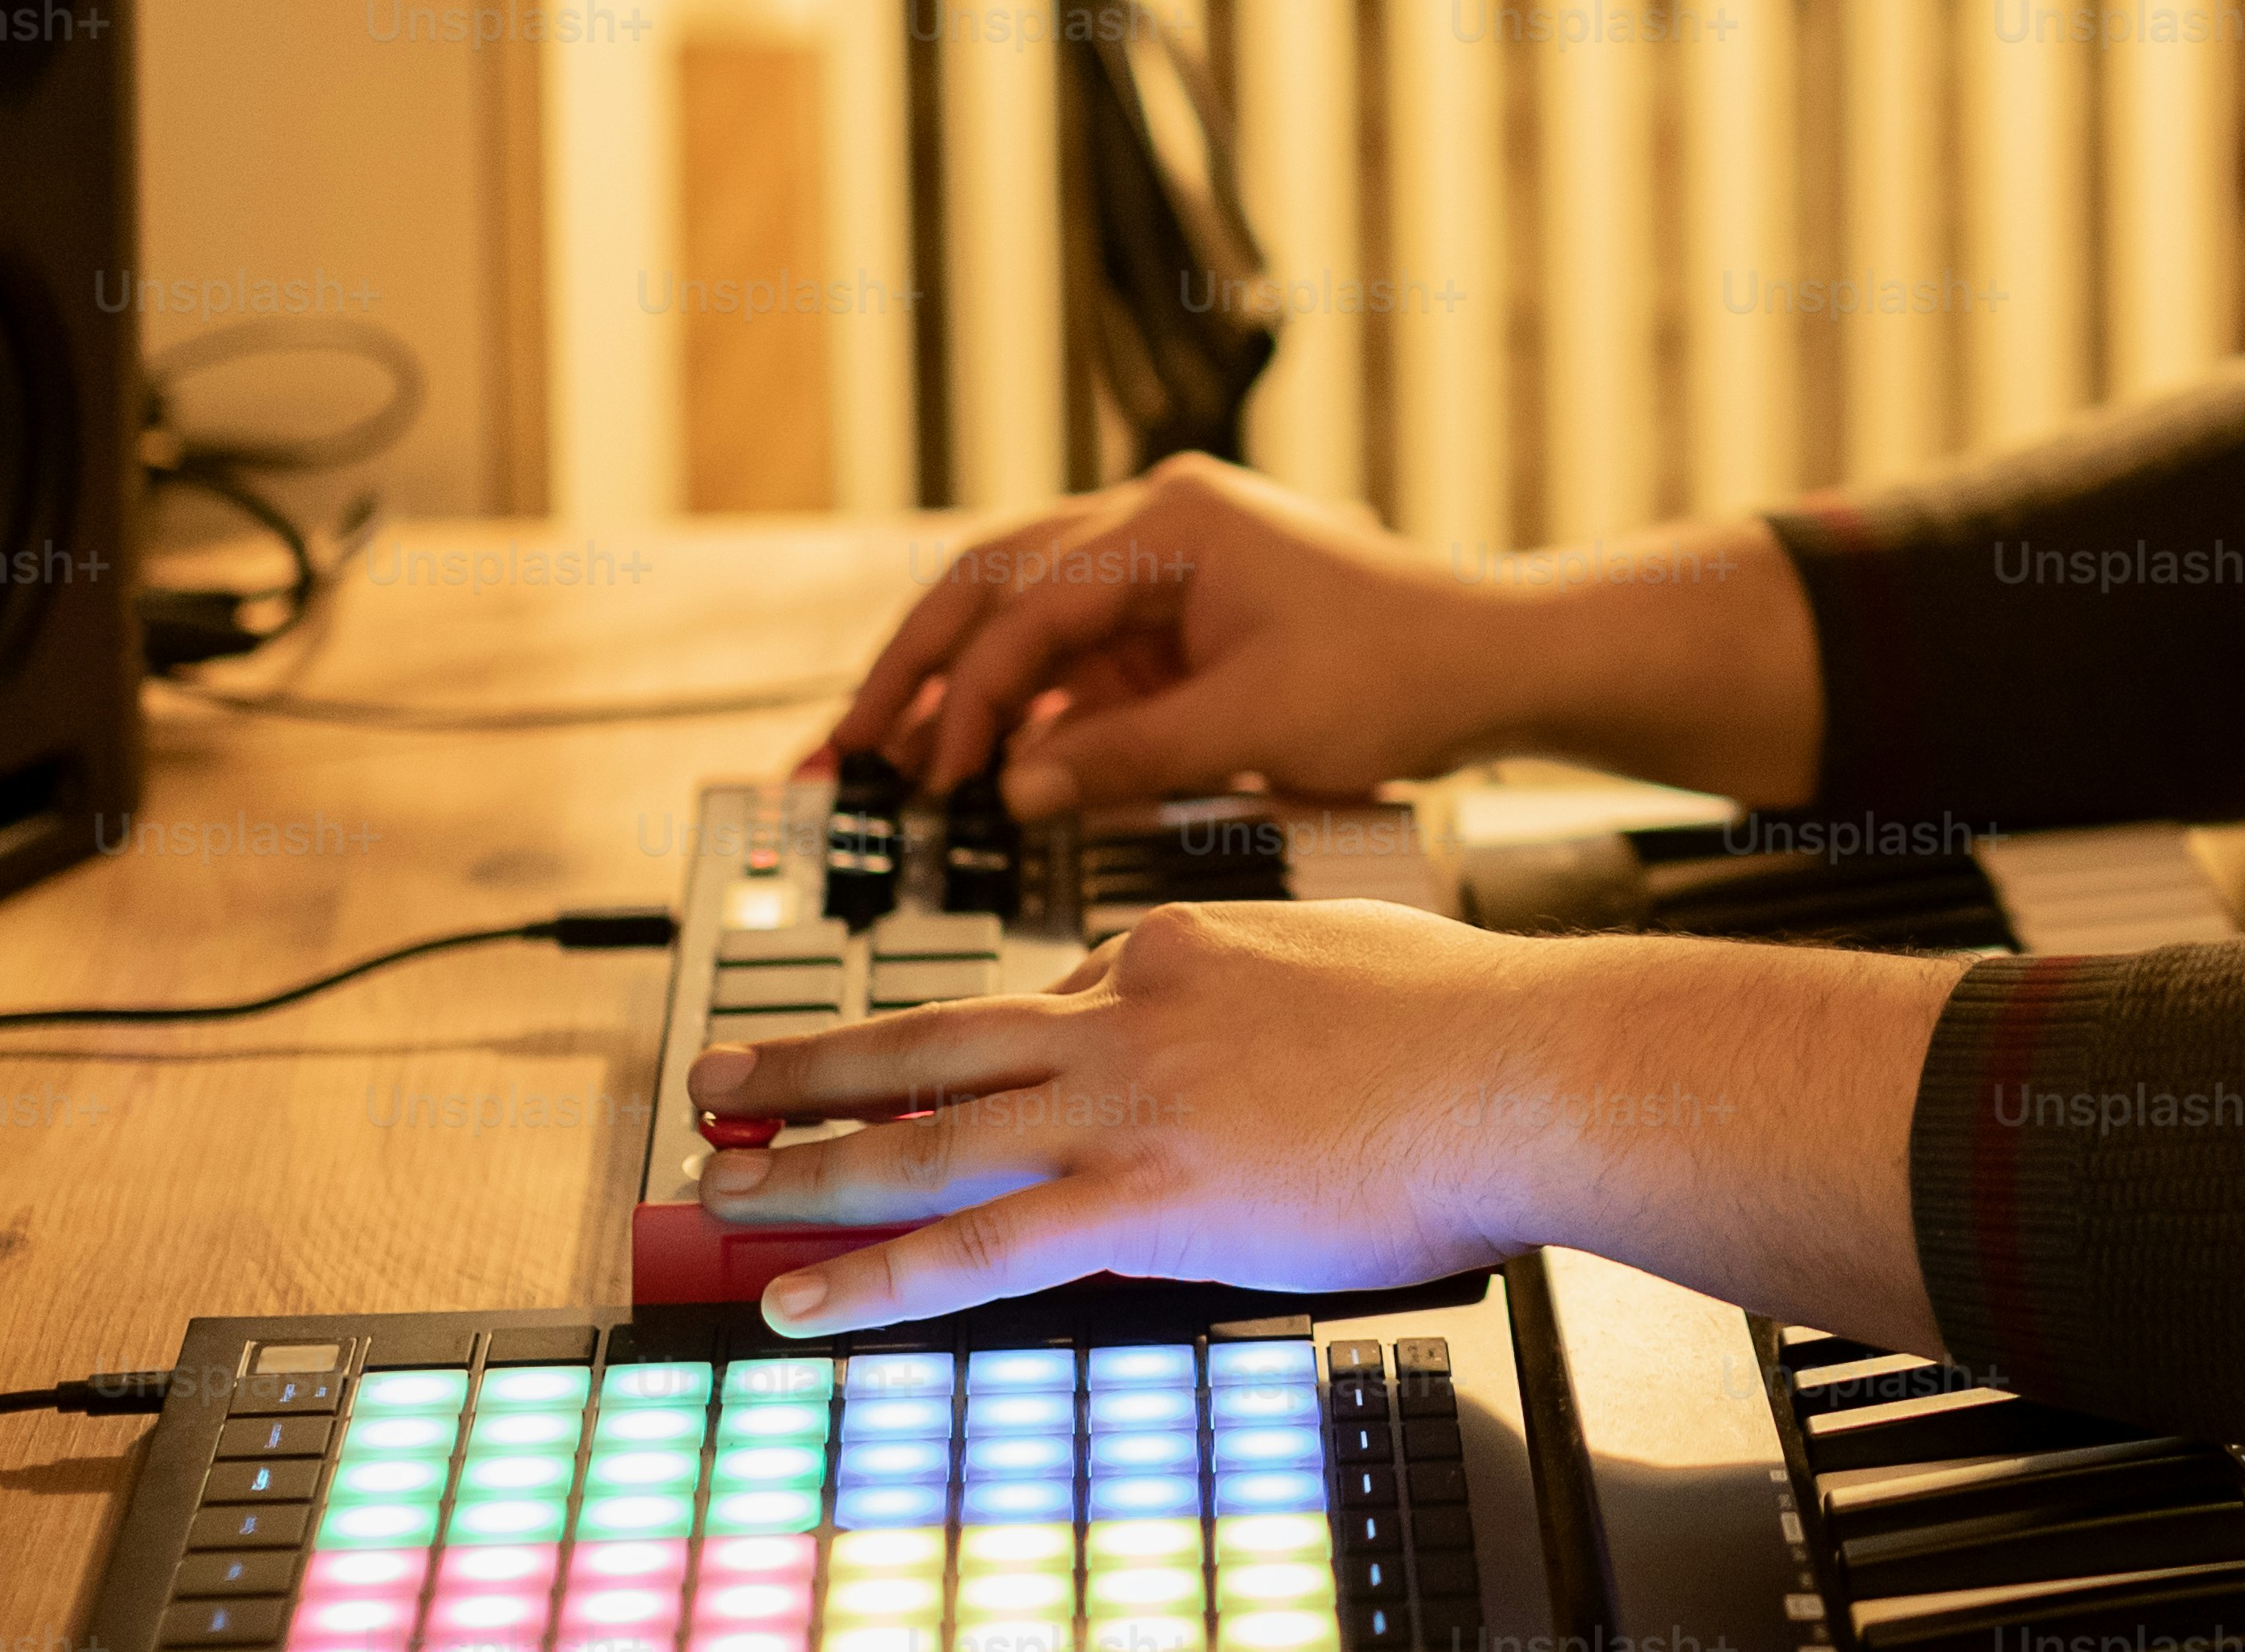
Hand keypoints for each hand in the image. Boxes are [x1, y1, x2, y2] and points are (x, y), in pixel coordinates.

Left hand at [689, 900, 1964, 1351]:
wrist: (1531, 1066)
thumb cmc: (1478, 1027)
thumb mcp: (1350, 958)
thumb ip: (1275, 985)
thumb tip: (1264, 1032)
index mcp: (1182, 944)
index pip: (1054, 992)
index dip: (992, 1046)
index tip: (948, 1072)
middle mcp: (1128, 1010)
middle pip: (935, 1038)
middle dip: (813, 1069)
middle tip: (721, 1086)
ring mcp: (1125, 1104)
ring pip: (925, 1134)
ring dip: (803, 1162)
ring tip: (713, 1183)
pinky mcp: (1143, 1199)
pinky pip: (975, 1248)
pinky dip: (870, 1275)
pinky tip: (800, 1299)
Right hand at [822, 454, 1503, 809]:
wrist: (1491, 660)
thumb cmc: (1400, 670)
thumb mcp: (1260, 722)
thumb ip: (1128, 753)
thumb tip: (1012, 791)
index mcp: (1173, 520)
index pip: (1032, 605)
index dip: (971, 697)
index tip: (936, 777)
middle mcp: (1152, 522)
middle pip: (991, 581)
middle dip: (914, 667)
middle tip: (841, 747)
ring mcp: (1156, 565)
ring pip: (1015, 613)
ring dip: (950, 684)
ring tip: (874, 756)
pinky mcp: (1167, 615)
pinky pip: (1065, 654)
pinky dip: (1015, 706)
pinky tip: (968, 764)